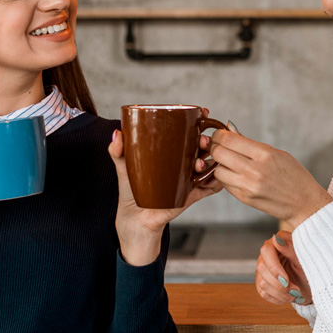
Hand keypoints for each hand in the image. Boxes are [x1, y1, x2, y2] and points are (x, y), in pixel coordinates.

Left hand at [108, 126, 222, 265]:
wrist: (134, 220)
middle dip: (206, 140)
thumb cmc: (130, 192)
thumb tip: (117, 134)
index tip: (203, 112)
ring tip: (198, 163)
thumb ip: (118, 151)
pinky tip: (215, 179)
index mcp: (170, 153)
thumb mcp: (123, 168)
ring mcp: (188, 179)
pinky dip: (215, 183)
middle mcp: (182, 164)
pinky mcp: (190, 196)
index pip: (187, 133)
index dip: (199, 121)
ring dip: (210, 161)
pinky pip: (208, 188)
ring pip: (207, 165)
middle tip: (201, 140)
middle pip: (201, 147)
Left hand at [203, 129, 332, 226]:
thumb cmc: (293, 175)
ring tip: (228, 162)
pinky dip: (226, 177)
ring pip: (218, 170)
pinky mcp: (245, 198)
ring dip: (219, 165)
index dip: (219, 135)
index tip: (219, 135)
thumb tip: (229, 132)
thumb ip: (251, 144)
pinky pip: (225, 184)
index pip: (229, 139)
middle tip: (218, 146)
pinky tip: (234, 174)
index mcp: (264, 154)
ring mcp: (248, 186)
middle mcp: (254, 170)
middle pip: (219, 153)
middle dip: (215, 147)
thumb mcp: (276, 154)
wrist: (304, 203)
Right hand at [255, 231, 312, 306]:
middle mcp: (268, 254)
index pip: (266, 251)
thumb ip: (290, 249)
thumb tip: (276, 239)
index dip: (274, 267)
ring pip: (262, 283)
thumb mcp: (305, 259)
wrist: (314, 285)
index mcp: (279, 242)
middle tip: (296, 290)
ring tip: (295, 295)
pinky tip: (288, 297)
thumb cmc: (312, 269)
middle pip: (262, 268)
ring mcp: (264, 269)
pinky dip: (278, 298)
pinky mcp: (263, 282)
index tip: (286, 280)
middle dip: (280, 284)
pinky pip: (263, 293)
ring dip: (281, 294)